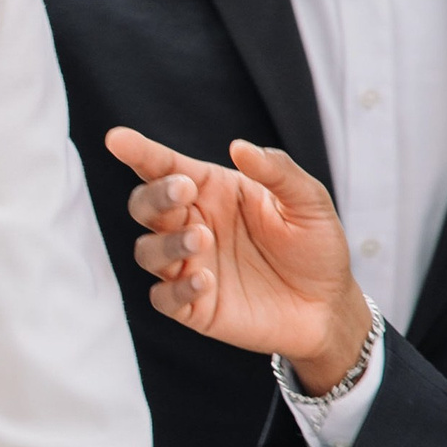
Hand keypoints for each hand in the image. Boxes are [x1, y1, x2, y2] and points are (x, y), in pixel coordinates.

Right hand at [107, 126, 371, 388]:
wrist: (329, 306)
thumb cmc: (316, 246)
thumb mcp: (309, 201)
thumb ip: (277, 170)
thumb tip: (239, 147)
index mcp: (212, 192)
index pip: (166, 167)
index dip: (139, 152)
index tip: (117, 139)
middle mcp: (193, 225)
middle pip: (145, 206)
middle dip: (155, 196)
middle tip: (183, 191)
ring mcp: (190, 266)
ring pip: (147, 251)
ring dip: (167, 243)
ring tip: (202, 239)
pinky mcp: (194, 306)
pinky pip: (164, 297)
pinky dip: (176, 288)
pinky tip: (206, 280)